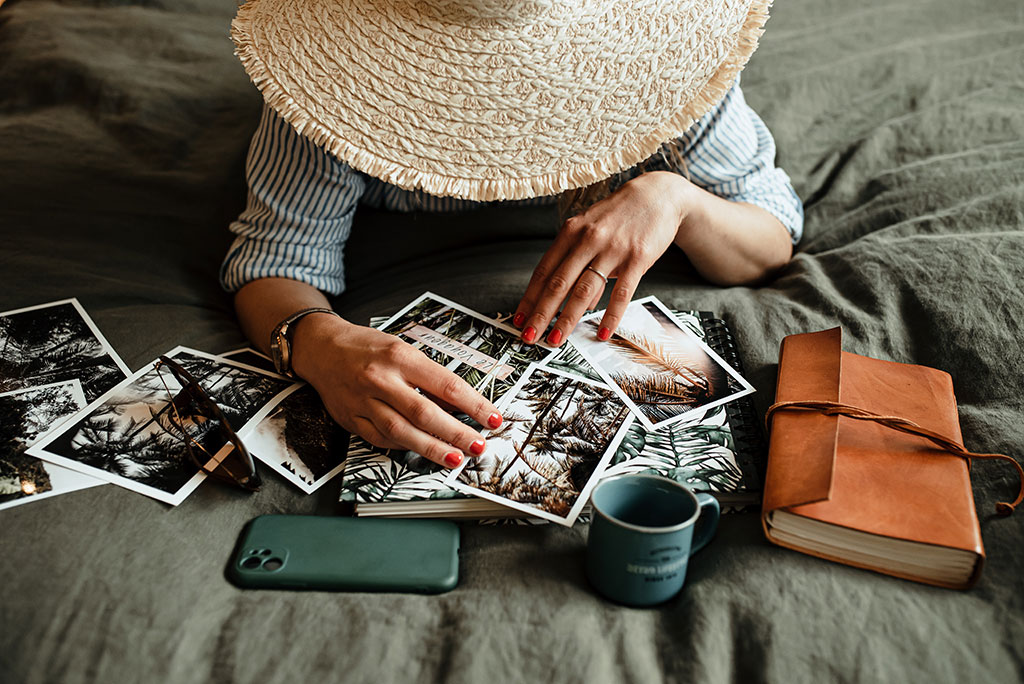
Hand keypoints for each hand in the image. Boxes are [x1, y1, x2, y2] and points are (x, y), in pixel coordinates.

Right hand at [290, 315, 502, 468]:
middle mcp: (381, 379)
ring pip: (402, 432)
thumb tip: (460, 405)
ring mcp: (363, 401)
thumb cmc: (368, 347)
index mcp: (400, 356)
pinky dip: (403, 447)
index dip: (474, 405)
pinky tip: (421, 450)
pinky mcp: (350, 418)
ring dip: (432, 448)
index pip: (446, 385)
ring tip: (456, 458)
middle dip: (457, 433)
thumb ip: (429, 377)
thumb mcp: (403, 349)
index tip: (492, 418)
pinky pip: (381, 439)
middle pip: (425, 413)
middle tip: (478, 445)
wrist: (322, 348)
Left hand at [513, 171, 692, 345]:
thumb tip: (579, 301)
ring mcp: (612, 249)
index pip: (543, 271)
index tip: (518, 318)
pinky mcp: (637, 258)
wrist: (658, 194)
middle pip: (558, 283)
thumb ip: (579, 261)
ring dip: (567, 319)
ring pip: (584, 291)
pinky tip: (603, 333)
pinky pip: (621, 293)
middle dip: (541, 314)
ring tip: (556, 340)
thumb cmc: (619, 215)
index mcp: (570, 232)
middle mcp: (587, 240)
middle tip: (528, 336)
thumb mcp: (591, 229)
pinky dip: (611, 316)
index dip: (529, 297)